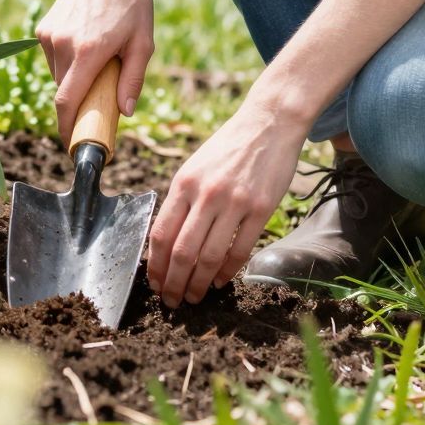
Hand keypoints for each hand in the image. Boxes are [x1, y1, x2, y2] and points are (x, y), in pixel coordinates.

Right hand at [34, 0, 154, 148]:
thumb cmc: (132, 3)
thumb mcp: (143, 42)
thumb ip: (133, 78)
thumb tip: (126, 112)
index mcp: (88, 52)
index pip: (67, 102)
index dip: (67, 128)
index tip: (73, 144)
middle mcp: (63, 45)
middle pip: (63, 92)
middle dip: (79, 102)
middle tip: (101, 95)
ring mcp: (50, 35)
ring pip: (57, 76)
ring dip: (74, 79)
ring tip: (97, 59)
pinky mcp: (43, 28)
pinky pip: (52, 59)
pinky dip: (66, 62)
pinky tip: (85, 43)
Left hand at [145, 95, 309, 307]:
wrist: (269, 122)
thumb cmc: (229, 146)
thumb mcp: (195, 166)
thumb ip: (182, 200)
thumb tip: (167, 242)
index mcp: (184, 182)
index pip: (161, 234)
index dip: (156, 266)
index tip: (155, 284)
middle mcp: (206, 193)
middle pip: (182, 252)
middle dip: (174, 283)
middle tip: (172, 302)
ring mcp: (235, 202)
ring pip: (209, 256)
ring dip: (199, 284)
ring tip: (194, 297)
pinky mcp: (260, 209)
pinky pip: (239, 250)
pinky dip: (227, 271)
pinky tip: (220, 281)